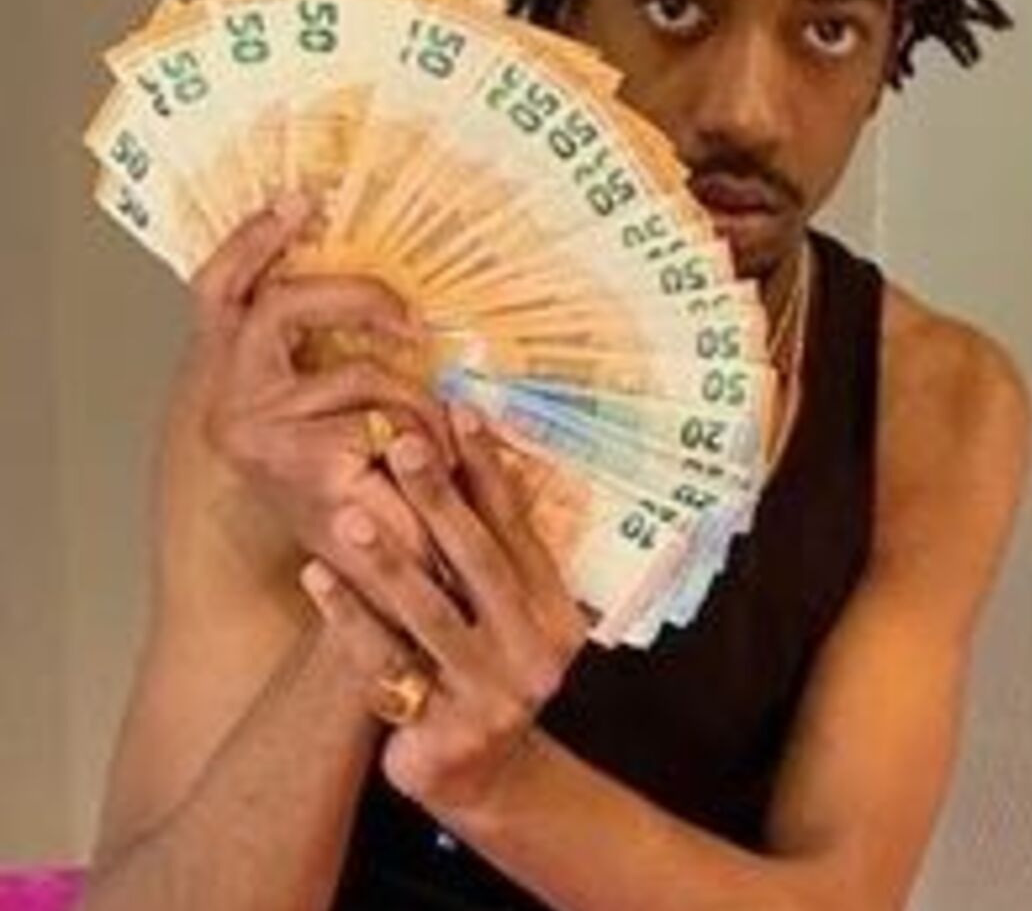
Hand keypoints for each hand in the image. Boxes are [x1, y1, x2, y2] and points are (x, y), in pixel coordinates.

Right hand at [189, 195, 450, 569]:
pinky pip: (379, 409)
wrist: (351, 597)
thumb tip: (368, 285)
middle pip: (273, 302)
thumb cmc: (353, 505)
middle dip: (351, 292)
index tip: (300, 195)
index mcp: (231, 373)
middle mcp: (230, 395)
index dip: (255, 235)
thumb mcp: (337, 420)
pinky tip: (431, 450)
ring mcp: (257, 428)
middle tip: (410, 313)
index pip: (223, 285)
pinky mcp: (298, 459)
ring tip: (440, 425)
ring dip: (412, 393)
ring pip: (355, 367)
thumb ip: (334, 356)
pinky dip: (417, 423)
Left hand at [301, 405, 589, 816]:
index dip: (489, 470)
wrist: (484, 779)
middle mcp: (535, 650)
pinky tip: (317, 578)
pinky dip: (349, 617)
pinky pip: (387, 663)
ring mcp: (494, 692)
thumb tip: (461, 457)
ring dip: (388, 560)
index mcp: (555, 612)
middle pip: (482, 562)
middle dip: (440, 498)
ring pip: (433, 614)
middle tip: (402, 443)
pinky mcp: (446, 727)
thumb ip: (492, 558)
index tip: (459, 412)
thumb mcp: (506, 619)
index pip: (520, 528)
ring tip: (349, 514)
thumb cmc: (484, 674)